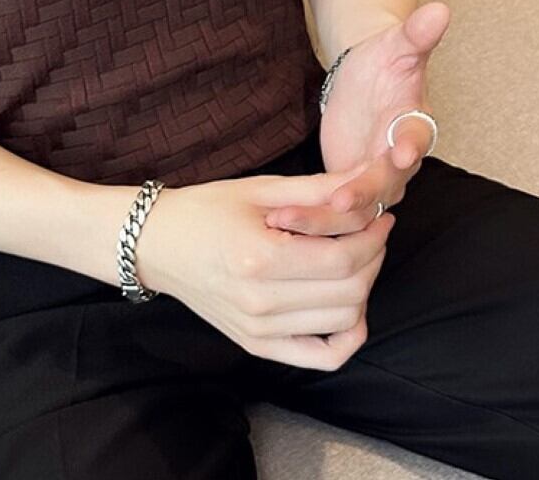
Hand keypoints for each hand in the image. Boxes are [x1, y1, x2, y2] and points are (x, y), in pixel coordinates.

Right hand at [136, 169, 396, 370]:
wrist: (158, 243)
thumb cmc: (206, 209)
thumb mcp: (261, 189)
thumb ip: (318, 189)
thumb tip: (368, 181)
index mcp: (259, 258)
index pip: (344, 258)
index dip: (373, 237)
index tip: (380, 216)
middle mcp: (260, 302)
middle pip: (350, 292)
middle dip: (373, 258)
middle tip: (371, 232)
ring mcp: (259, 330)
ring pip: (344, 322)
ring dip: (363, 290)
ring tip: (353, 259)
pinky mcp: (258, 346)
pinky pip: (322, 357)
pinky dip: (347, 337)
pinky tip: (347, 308)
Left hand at [264, 0, 449, 236]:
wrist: (367, 75)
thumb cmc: (386, 60)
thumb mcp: (396, 44)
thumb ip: (416, 33)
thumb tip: (439, 9)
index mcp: (412, 122)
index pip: (416, 135)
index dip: (410, 145)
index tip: (402, 152)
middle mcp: (398, 157)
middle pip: (385, 184)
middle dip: (361, 194)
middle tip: (338, 201)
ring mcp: (375, 176)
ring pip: (356, 208)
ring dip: (325, 216)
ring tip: (289, 219)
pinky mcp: (349, 185)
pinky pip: (334, 210)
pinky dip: (311, 218)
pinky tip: (281, 223)